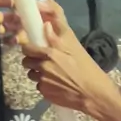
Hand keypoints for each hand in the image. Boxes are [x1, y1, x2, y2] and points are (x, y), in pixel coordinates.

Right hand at [0, 0, 68, 45]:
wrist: (73, 67)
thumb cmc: (70, 47)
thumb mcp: (64, 29)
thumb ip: (54, 12)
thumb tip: (38, 2)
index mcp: (39, 14)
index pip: (20, 4)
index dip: (5, 1)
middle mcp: (32, 22)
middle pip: (13, 15)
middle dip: (1, 15)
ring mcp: (29, 34)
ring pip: (12, 27)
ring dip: (4, 27)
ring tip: (0, 31)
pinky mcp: (28, 46)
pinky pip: (16, 40)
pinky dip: (10, 40)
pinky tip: (6, 42)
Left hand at [20, 0, 118, 115]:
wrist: (93, 95)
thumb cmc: (87, 69)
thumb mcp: (75, 47)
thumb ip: (57, 35)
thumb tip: (45, 25)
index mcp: (49, 54)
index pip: (26, 48)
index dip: (29, 47)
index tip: (34, 48)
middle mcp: (42, 68)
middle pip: (26, 62)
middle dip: (33, 60)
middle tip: (45, 61)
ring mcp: (43, 82)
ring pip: (32, 75)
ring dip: (38, 73)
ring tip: (52, 74)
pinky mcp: (45, 94)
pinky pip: (39, 87)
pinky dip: (45, 85)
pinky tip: (57, 85)